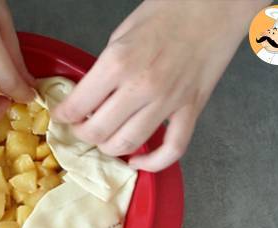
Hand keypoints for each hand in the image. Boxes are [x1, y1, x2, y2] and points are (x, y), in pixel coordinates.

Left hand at [52, 0, 269, 171]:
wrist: (216, 4)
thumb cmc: (169, 11)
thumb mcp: (122, 34)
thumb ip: (104, 69)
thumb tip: (90, 95)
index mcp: (118, 63)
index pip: (77, 106)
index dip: (62, 115)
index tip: (61, 115)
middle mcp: (141, 87)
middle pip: (98, 132)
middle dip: (82, 134)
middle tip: (80, 127)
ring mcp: (168, 102)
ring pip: (128, 144)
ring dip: (109, 148)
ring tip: (104, 139)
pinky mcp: (191, 110)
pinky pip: (172, 150)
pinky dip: (152, 163)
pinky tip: (138, 160)